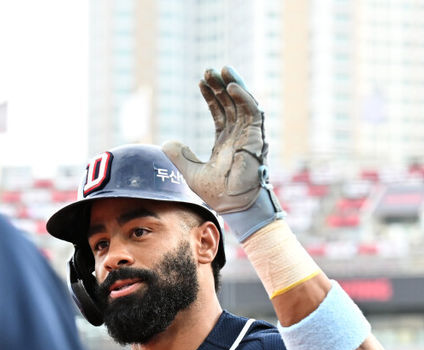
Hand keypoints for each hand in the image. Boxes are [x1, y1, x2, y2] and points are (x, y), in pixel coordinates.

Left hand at [162, 66, 283, 241]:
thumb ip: (180, 157)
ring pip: (243, 103)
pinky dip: (244, 98)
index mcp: (226, 141)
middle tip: (209, 70)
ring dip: (233, 85)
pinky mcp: (256, 137)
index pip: (220, 112)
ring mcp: (248, 135)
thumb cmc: (217, 193)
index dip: (211, 96)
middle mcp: (239, 135)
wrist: (233, 205)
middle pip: (230, 103)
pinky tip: (231, 86)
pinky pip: (253, 112)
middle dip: (220, 86)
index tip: (201, 81)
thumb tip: (166, 143)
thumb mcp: (191, 173)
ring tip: (222, 70)